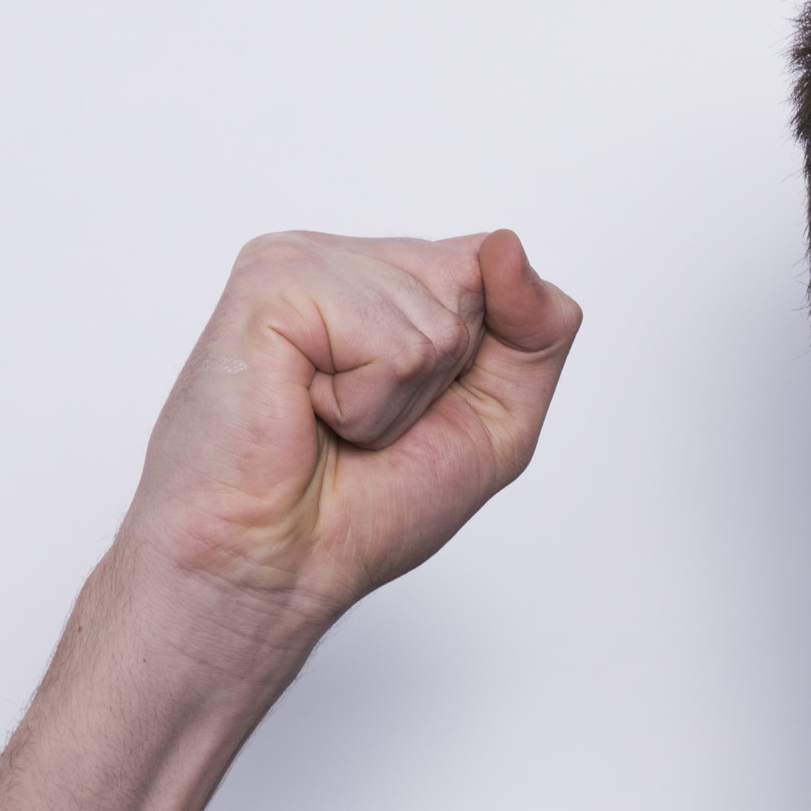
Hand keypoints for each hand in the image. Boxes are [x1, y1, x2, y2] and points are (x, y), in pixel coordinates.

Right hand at [116, 228, 581, 662]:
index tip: (413, 414)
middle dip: (444, 381)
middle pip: (478, 282)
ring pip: (440, 316)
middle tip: (363, 425)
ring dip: (399, 400)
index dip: (484, 359)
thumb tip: (507, 244)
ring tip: (330, 422)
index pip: (496, 267)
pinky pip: (391, 341)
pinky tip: (306, 412)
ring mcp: (303, 260)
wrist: (274, 566)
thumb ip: (538, 327)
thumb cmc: (364, 505)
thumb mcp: (499, 419)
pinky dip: (366, 404)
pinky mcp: (272, 282)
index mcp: (387, 278)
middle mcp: (345, 257)